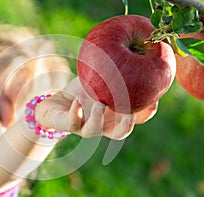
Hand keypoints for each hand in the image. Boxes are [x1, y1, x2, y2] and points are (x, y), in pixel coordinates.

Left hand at [35, 77, 157, 139]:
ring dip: (98, 118)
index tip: (153, 98)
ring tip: (99, 104)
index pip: (137, 118)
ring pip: (94, 130)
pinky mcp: (68, 124)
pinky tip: (78, 100)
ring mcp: (85, 126)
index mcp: (115, 115)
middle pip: (119, 133)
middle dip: (127, 125)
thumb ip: (119, 69)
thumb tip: (140, 46)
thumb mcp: (103, 78)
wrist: (60, 102)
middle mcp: (103, 124)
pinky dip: (76, 112)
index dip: (147, 111)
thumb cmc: (86, 89)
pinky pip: (72, 121)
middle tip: (130, 114)